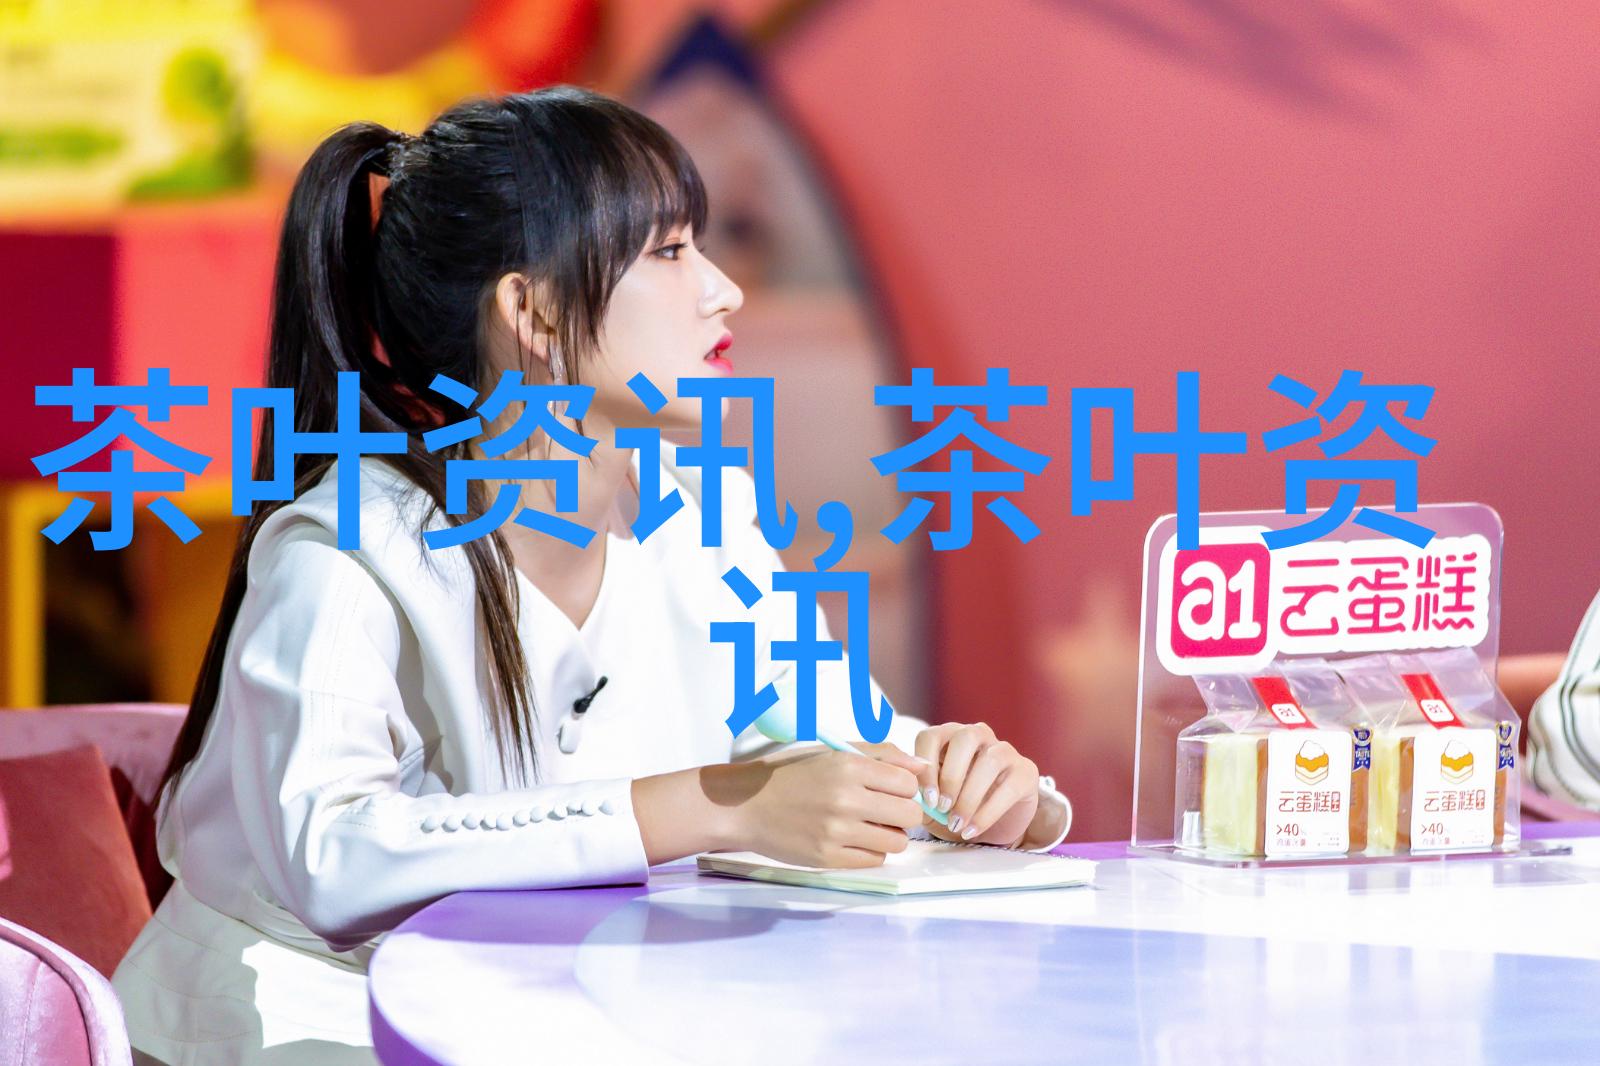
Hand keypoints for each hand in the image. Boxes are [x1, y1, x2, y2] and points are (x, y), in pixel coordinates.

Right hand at [728, 744, 926, 868]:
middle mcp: (845, 799)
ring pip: (897, 842)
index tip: (891, 790)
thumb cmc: (791, 775)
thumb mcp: (833, 752)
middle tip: (883, 810)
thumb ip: (882, 755)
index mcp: (848, 766)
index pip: (908, 784)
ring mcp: (836, 831)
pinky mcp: (827, 857)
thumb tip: (923, 768)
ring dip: (888, 835)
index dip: (905, 788)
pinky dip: (869, 851)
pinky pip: (874, 860)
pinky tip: (851, 839)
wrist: (746, 804)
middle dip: (902, 813)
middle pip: (909, 814)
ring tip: (867, 825)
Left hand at [914, 723, 1039, 845]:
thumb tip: (914, 797)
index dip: (925, 766)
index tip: (926, 799)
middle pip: (965, 738)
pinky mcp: (1026, 771)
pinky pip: (1009, 787)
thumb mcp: (933, 804)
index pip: (931, 736)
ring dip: (970, 796)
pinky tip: (972, 829)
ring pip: (990, 760)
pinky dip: (988, 812)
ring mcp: (1004, 751)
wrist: (991, 827)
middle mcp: (978, 735)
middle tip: (942, 807)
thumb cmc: (956, 808)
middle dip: (951, 775)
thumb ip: (922, 797)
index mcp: (949, 737)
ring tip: (957, 823)